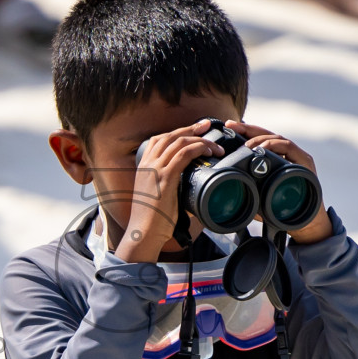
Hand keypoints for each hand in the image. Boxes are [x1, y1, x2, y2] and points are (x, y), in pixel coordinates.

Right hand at [113, 119, 221, 262]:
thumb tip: (189, 186)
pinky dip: (198, 149)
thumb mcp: (157, 196)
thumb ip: (170, 186)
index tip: (194, 130)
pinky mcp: (165, 177)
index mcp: (144, 166)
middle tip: (207, 125)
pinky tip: (208, 152)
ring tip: (214, 146)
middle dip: (191, 128)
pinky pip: (183, 154)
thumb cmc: (152, 220)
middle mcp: (148, 163)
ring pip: (179, 142)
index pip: (160, 139)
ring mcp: (155, 169)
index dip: (178, 132)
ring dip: (200, 140)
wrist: (143, 232)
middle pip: (170, 136)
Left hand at [225, 121, 333, 243]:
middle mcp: (287, 154)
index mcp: (276, 158)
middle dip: (247, 129)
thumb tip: (226, 187)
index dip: (244, 131)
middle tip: (231, 126)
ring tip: (246, 146)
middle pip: (266, 134)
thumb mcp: (259, 197)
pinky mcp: (305, 162)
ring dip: (259, 138)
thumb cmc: (281, 210)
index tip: (228, 127)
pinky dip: (275, 145)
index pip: (258, 139)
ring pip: (277, 138)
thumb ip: (247, 189)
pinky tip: (262, 149)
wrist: (305, 223)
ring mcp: (297, 156)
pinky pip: (289, 147)